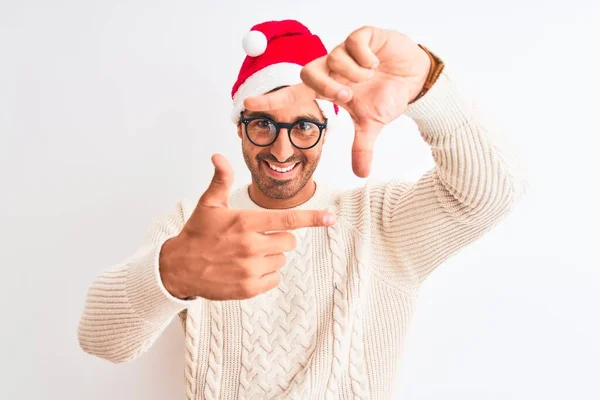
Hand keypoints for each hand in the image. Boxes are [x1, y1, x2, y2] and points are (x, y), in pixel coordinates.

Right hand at [159, 154, 336, 300]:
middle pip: (289, 241)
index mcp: (245, 222)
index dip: (312, 218)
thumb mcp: (208, 204)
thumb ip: (220, 180)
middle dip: (280, 238)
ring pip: (281, 260)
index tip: (330, 218)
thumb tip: (218, 156)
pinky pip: (274, 279)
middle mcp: (251, 246)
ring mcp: (250, 269)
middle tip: (258, 238)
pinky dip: (266, 275)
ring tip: (247, 254)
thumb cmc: (196, 234)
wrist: (178, 268)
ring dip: (270, 256)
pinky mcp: (248, 288)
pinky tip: (247, 269)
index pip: (288, 219)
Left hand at [244, 26, 430, 177]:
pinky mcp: (364, 36)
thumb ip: (362, 146)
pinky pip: (355, 41)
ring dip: (353, 73)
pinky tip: (376, 63)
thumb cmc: (386, 96)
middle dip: (327, 87)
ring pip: (334, 57)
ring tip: (370, 77)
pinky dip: (366, 56)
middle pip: (308, 72)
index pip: (294, 93)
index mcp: (328, 87)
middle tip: (348, 97)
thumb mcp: (372, 124)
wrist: (413, 77)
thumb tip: (361, 175)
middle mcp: (332, 68)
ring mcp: (346, 50)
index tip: (248, 103)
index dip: (272, 99)